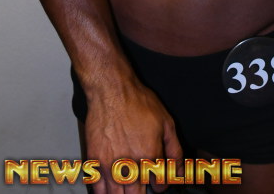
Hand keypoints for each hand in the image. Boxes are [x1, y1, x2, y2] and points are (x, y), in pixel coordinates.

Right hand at [83, 76, 182, 193]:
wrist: (111, 91)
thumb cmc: (137, 102)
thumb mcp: (166, 122)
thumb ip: (174, 150)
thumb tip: (178, 169)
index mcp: (150, 157)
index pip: (159, 187)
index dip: (160, 184)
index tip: (158, 180)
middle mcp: (130, 166)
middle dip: (142, 192)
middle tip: (142, 182)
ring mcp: (111, 166)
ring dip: (125, 193)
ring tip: (128, 184)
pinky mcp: (95, 162)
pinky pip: (99, 190)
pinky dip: (106, 193)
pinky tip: (111, 187)